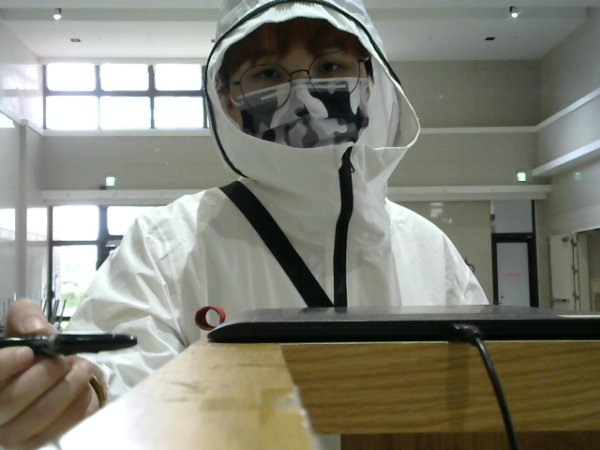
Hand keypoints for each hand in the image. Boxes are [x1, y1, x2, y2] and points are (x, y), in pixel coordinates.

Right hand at [0, 299, 99, 449]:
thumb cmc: (33, 349)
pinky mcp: (37, 442)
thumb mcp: (25, 324)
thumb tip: (38, 330)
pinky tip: (83, 387)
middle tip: (66, 359)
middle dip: (46, 374)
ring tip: (83, 368)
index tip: (27, 352)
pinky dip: (78, 404)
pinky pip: (60, 428)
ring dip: (68, 388)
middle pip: (11, 400)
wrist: (54, 374)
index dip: (3, 365)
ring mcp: (12, 433)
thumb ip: (25, 317)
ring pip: (39, 416)